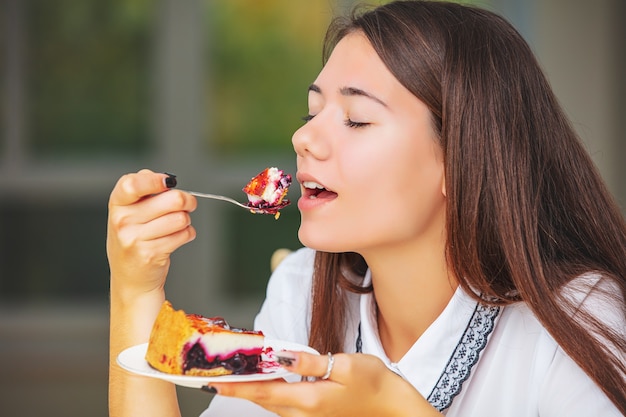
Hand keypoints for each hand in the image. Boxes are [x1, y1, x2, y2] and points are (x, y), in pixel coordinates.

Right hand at [107, 169, 196, 297]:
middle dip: (187, 201)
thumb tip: (166, 179)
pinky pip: (183, 235)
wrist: (130, 277)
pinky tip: (176, 238)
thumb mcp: (129, 211)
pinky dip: (187, 234)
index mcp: (117, 203)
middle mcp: (122, 220)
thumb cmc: (134, 238)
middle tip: (187, 204)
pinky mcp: (150, 254)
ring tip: (176, 225)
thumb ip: (143, 190)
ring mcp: (134, 238)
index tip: (169, 181)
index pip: (132, 184)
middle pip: (172, 200)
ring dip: (186, 220)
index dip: (154, 180)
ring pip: (181, 218)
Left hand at [210, 351, 441, 416]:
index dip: (234, 386)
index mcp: (307, 400)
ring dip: (252, 387)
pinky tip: (267, 376)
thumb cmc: (374, 383)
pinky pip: (284, 402)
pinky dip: (270, 389)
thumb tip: (280, 354)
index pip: (261, 391)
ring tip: (235, 372)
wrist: (394, 408)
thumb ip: (310, 362)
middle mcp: (303, 412)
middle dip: (238, 386)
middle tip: (216, 372)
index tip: (210, 381)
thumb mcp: (345, 366)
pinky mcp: (315, 413)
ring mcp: (308, 415)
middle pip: (261, 398)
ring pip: (271, 401)